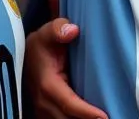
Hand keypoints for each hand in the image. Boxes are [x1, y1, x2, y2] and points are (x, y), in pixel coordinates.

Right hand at [23, 0, 107, 118]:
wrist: (27, 55)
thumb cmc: (42, 43)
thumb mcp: (48, 31)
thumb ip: (58, 28)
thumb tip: (73, 30)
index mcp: (47, 85)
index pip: (69, 103)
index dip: (86, 112)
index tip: (104, 116)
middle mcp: (44, 103)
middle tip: (112, 117)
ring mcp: (44, 110)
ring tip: (107, 117)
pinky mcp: (48, 113)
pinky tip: (92, 116)